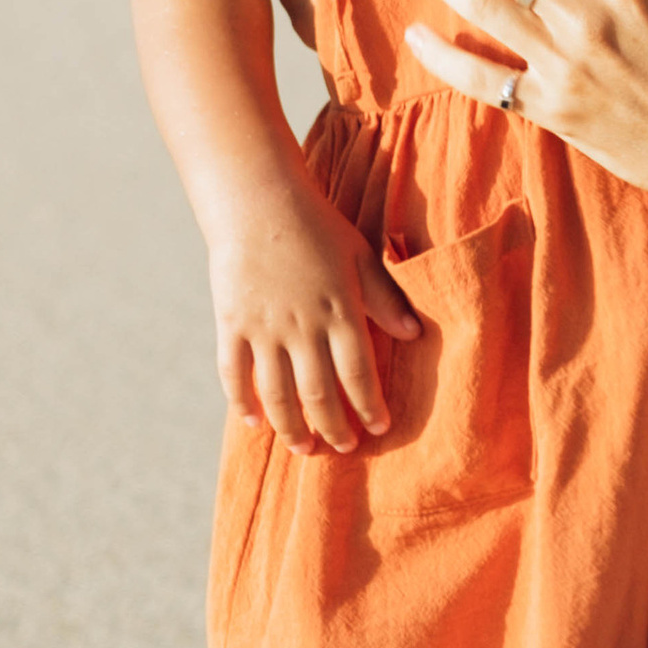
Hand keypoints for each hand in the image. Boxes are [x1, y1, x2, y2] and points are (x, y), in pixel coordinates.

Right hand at [211, 187, 418, 453]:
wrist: (257, 199)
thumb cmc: (316, 226)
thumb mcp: (360, 257)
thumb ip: (386, 298)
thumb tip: (415, 334)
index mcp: (340, 311)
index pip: (359, 375)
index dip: (370, 407)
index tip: (378, 427)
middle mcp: (303, 326)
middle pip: (319, 394)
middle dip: (333, 428)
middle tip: (343, 448)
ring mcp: (264, 328)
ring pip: (278, 394)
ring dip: (292, 428)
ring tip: (303, 448)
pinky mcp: (231, 323)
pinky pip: (234, 374)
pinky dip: (242, 403)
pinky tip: (254, 423)